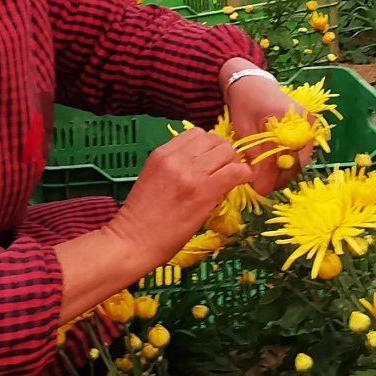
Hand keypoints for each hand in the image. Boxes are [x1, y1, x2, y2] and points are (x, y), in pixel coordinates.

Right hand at [54, 126, 253, 322]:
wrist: (133, 241)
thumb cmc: (142, 218)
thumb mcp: (154, 179)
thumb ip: (176, 167)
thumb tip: (204, 165)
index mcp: (161, 154)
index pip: (196, 134)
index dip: (209, 146)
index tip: (211, 160)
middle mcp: (176, 158)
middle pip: (214, 140)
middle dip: (224, 152)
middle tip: (225, 169)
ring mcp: (190, 173)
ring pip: (227, 151)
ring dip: (234, 162)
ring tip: (231, 177)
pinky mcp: (204, 191)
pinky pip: (235, 171)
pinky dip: (242, 175)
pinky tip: (239, 184)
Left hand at [223, 66, 312, 194]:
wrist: (254, 83)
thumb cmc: (246, 103)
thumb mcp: (244, 129)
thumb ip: (253, 156)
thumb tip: (259, 185)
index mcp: (287, 119)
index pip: (282, 157)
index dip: (271, 177)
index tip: (259, 190)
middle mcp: (304, 122)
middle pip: (296, 161)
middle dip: (279, 178)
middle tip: (262, 187)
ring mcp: (309, 126)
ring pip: (301, 160)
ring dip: (285, 173)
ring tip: (266, 178)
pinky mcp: (309, 129)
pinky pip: (302, 153)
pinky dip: (289, 163)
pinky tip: (274, 167)